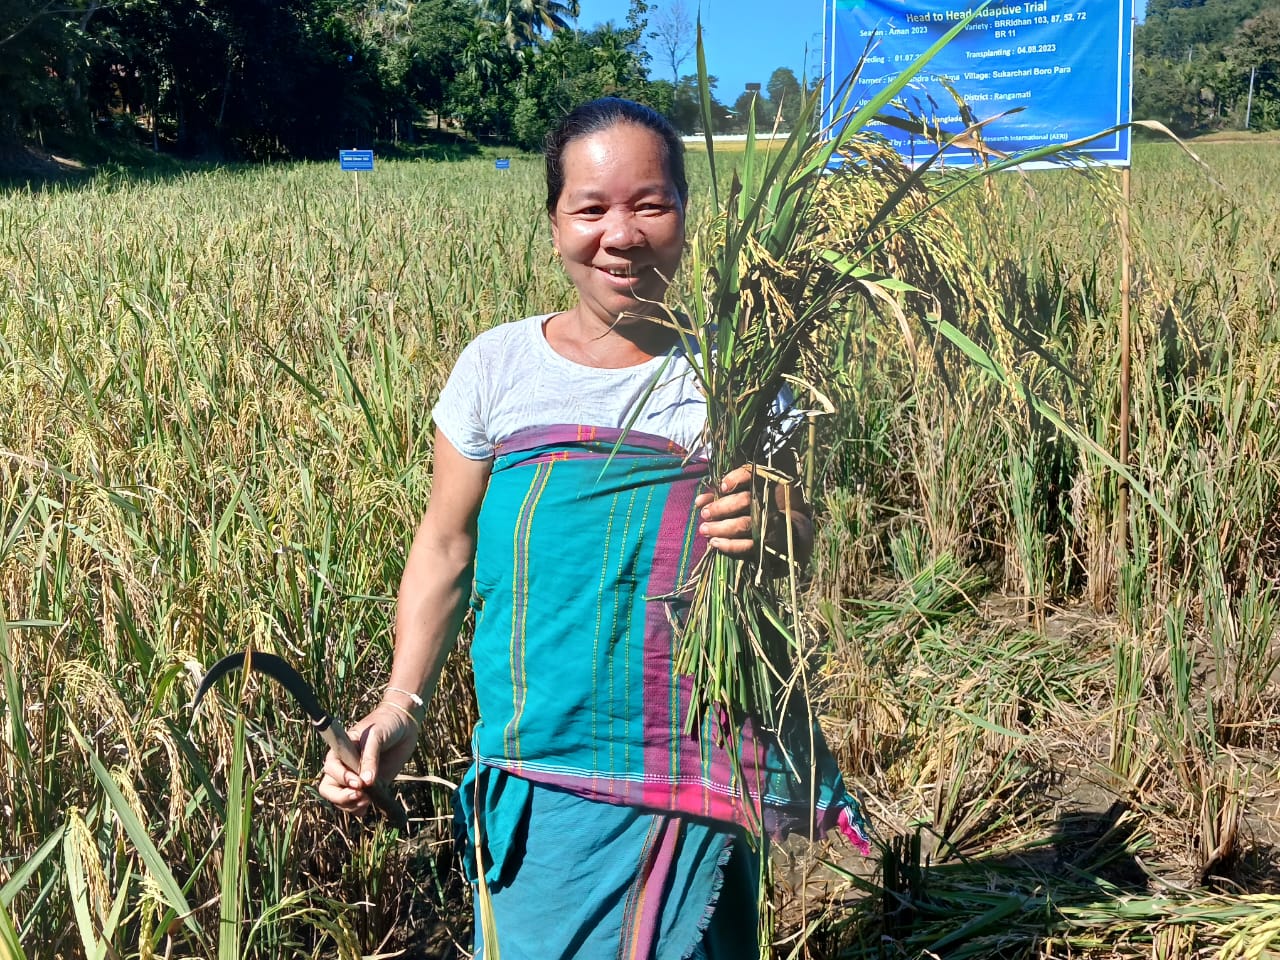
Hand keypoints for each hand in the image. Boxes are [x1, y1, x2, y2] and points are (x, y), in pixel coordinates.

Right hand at [317, 703, 418, 814]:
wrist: (404, 724)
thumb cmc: (386, 724)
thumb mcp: (376, 736)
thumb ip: (370, 758)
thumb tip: (366, 783)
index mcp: (340, 751)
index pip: (330, 769)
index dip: (341, 778)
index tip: (358, 782)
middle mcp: (344, 766)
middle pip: (329, 789)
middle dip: (341, 797)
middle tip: (361, 797)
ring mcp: (356, 778)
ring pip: (341, 799)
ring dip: (351, 805)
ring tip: (368, 801)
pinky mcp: (369, 786)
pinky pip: (357, 803)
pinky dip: (359, 809)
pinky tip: (370, 806)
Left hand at [694, 465, 813, 566]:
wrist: (794, 528)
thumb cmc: (763, 504)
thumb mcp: (748, 492)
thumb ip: (724, 494)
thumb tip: (699, 502)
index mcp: (766, 483)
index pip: (751, 475)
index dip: (736, 478)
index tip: (722, 487)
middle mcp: (770, 501)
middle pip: (745, 500)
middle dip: (721, 507)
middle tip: (705, 513)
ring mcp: (771, 522)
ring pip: (744, 524)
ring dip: (721, 527)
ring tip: (704, 529)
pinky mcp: (769, 541)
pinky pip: (748, 545)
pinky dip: (730, 545)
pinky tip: (715, 543)